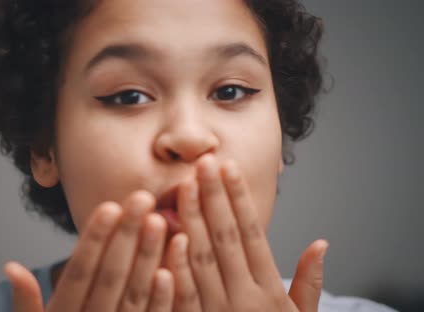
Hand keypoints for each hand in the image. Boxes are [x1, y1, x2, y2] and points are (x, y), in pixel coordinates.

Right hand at [4, 191, 174, 311]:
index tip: (110, 206)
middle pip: (110, 276)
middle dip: (127, 236)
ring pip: (134, 294)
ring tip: (160, 220)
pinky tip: (170, 270)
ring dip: (148, 258)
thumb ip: (25, 303)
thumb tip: (11, 266)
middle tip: (142, 197)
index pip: (79, 272)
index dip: (94, 240)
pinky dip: (162, 300)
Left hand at [165, 155, 327, 311]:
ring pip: (202, 258)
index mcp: (269, 292)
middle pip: (226, 238)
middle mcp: (245, 299)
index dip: (240, 199)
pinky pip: (183, 292)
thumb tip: (321, 243)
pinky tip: (170, 233)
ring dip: (192, 218)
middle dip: (214, 196)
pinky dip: (177, 263)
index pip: (253, 234)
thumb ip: (309, 282)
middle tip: (204, 162)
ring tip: (185, 184)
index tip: (229, 168)